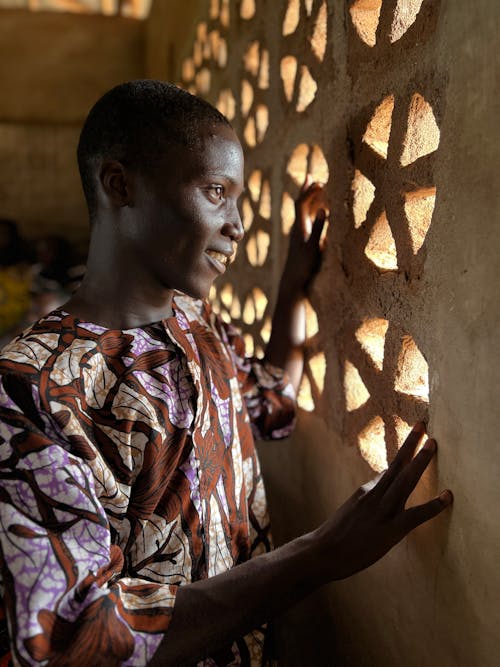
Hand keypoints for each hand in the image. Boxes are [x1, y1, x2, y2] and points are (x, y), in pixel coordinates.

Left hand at [282, 178, 329, 293]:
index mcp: (299, 228)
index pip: (301, 203)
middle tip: (312, 176)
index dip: (310, 191)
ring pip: (302, 212)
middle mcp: (296, 229)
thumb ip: (319, 229)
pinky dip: (311, 211)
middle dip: (306, 190)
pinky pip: (306, 221)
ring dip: (308, 199)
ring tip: (314, 189)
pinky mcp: (301, 242)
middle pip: (299, 204)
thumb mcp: (313, 248)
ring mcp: (298, 235)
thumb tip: (324, 209)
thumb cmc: (303, 267)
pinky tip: (316, 212)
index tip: (321, 183)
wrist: (292, 283)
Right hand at [314, 422, 452, 580]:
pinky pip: (415, 515)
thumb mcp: (351, 510)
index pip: (390, 468)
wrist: (321, 552)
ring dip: (420, 461)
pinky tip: (447, 497)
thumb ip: (367, 498)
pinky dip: (433, 506)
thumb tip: (379, 485)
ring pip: (405, 481)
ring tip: (433, 443)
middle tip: (423, 425)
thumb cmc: (335, 536)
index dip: (404, 452)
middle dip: (411, 444)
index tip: (415, 435)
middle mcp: (374, 495)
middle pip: (397, 465)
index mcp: (366, 491)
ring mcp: (382, 511)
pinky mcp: (389, 530)